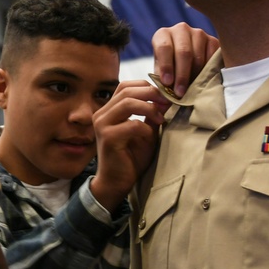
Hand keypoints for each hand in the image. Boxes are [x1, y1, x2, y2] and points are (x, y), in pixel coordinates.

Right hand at [90, 80, 170, 209]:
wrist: (116, 182)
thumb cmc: (131, 158)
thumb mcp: (145, 132)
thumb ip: (151, 115)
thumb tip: (165, 99)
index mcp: (108, 110)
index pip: (125, 86)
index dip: (146, 86)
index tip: (164, 95)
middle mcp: (102, 114)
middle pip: (127, 90)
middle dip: (151, 93)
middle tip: (167, 102)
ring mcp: (102, 125)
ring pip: (128, 103)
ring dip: (149, 108)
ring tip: (161, 118)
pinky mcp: (108, 138)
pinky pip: (132, 124)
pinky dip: (146, 128)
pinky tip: (152, 135)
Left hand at [151, 23, 218, 97]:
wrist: (186, 63)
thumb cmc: (170, 69)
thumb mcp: (162, 74)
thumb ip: (160, 85)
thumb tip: (162, 102)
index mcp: (162, 35)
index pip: (164, 48)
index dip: (166, 66)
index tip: (167, 83)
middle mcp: (180, 29)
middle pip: (184, 52)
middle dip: (182, 75)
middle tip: (180, 93)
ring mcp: (198, 33)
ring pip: (198, 57)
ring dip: (195, 76)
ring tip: (191, 91)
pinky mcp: (213, 40)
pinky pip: (212, 58)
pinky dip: (208, 72)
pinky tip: (203, 82)